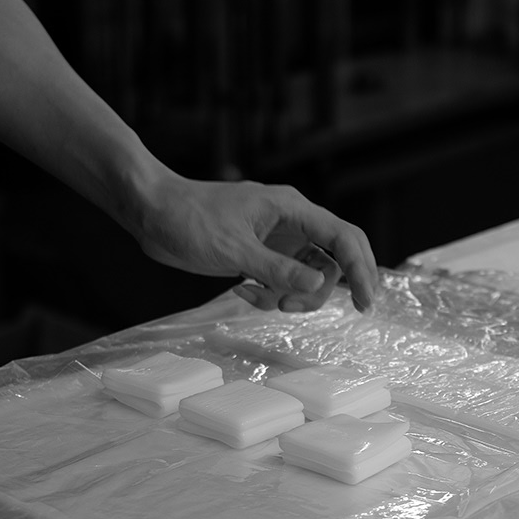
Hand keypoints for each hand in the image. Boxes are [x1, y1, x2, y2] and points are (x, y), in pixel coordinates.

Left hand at [131, 174, 378, 313]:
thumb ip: (278, 270)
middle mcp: (290, 222)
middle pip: (330, 261)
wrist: (152, 212)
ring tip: (255, 297)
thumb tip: (319, 288)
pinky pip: (282, 281)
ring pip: (306, 276)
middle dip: (318, 291)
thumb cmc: (190, 220)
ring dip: (289, 296)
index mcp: (291, 209)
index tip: (366, 302)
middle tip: (291, 309)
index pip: (343, 237)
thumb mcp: (235, 250)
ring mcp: (276, 239)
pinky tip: (242, 292)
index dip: (361, 269)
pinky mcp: (260, 254)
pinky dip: (269, 294)